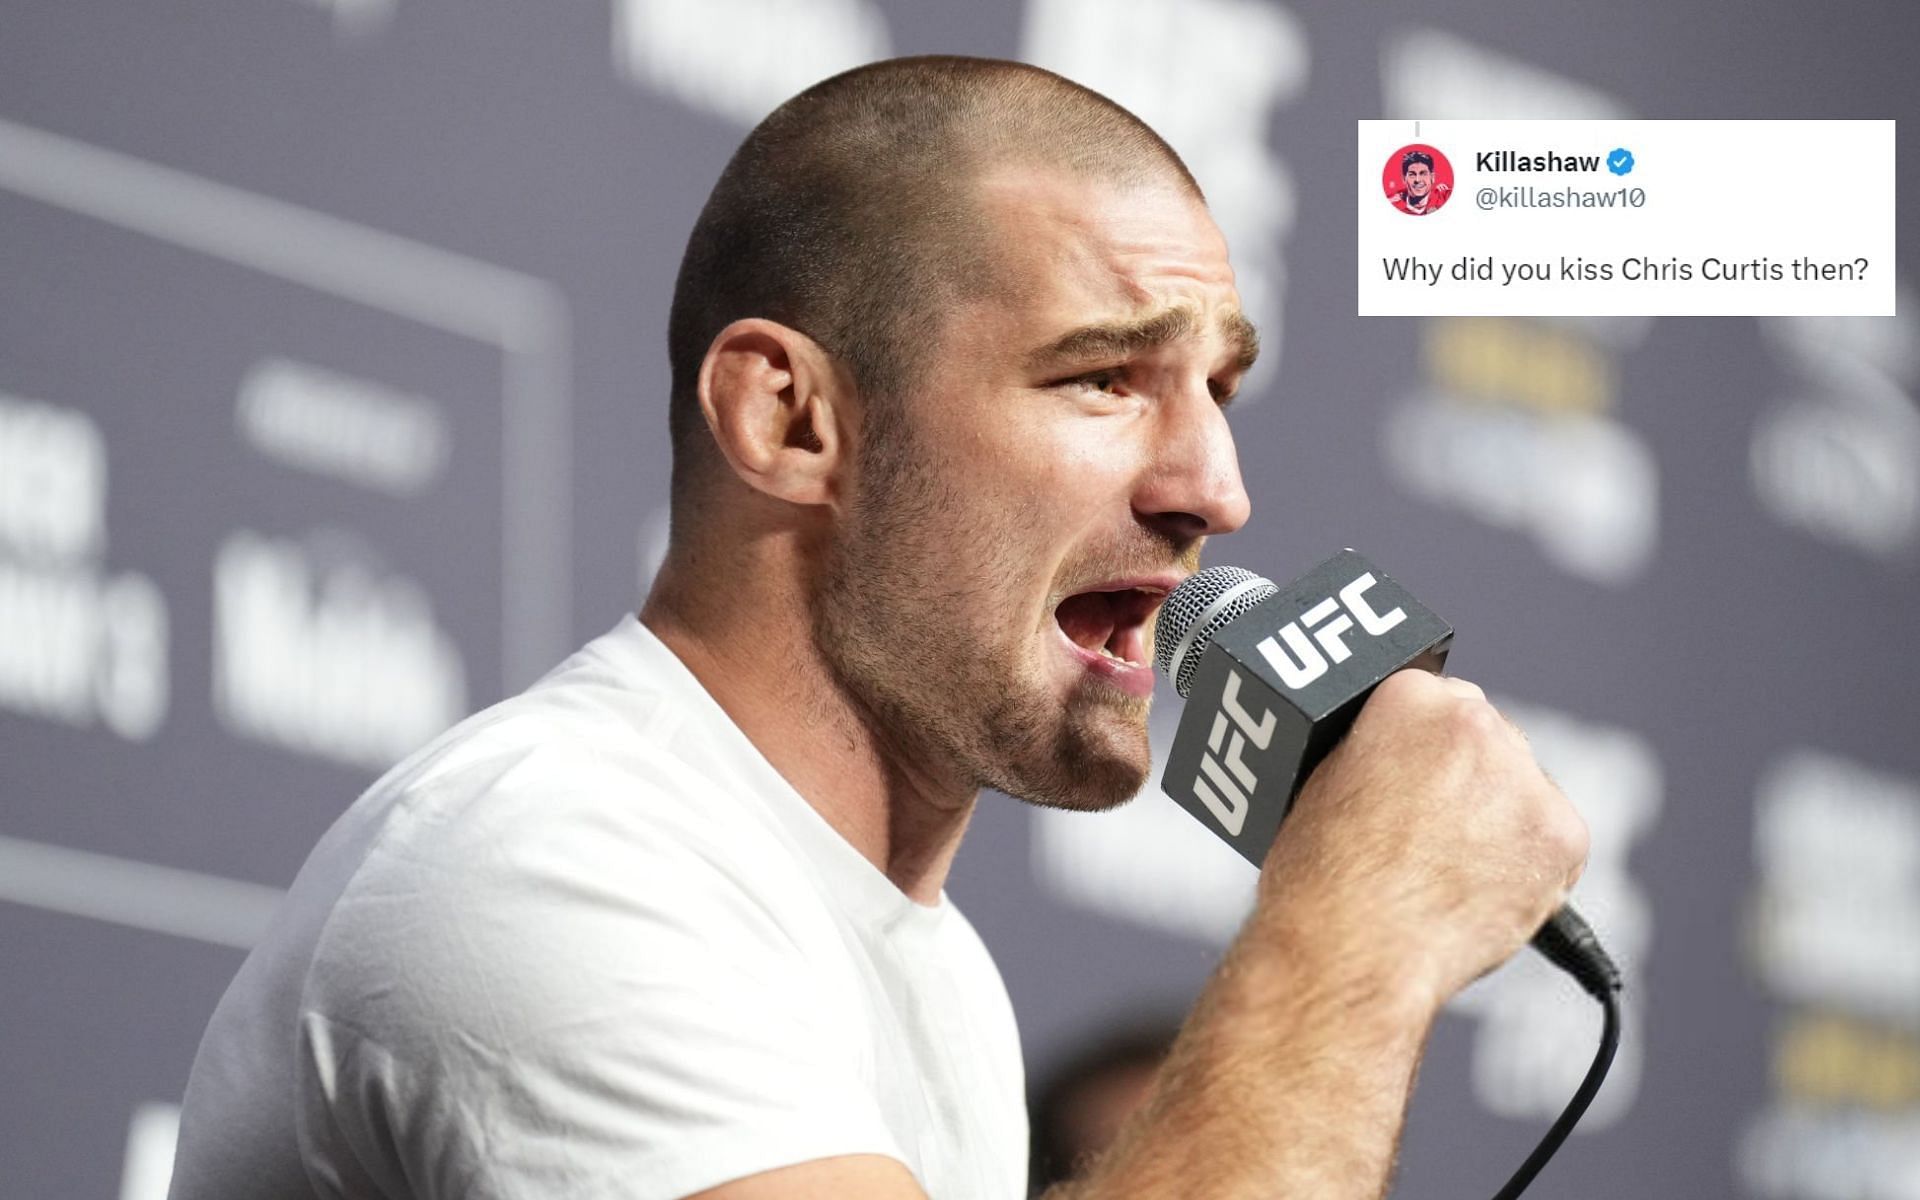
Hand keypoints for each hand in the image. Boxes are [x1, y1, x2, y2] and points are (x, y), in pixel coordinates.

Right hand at [1252, 669, 1589, 1008]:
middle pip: (1488, 738)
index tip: (1411, 779)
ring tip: (1449, 872)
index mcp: (1407, 697)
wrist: (1350, 953)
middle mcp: (1474, 722)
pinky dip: (1531, 869)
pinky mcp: (1563, 835)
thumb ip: (1373, 751)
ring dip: (1501, 820)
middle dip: (1468, 778)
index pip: (1434, 698)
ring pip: (1524, 790)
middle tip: (1430, 832)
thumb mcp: (1320, 783)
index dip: (1420, 747)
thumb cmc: (1318, 882)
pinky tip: (1482, 894)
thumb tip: (1398, 762)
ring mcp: (1524, 778)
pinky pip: (1554, 843)